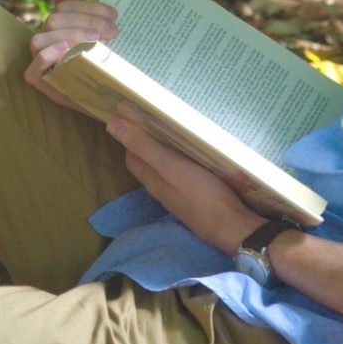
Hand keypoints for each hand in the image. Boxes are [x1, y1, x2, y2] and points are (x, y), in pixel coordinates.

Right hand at [24, 0, 117, 108]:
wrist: (117, 97)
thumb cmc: (108, 61)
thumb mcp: (103, 34)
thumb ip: (86, 10)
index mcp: (60, 25)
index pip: (63, 5)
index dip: (87, 7)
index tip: (113, 15)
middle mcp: (47, 40)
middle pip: (53, 20)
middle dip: (85, 22)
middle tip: (113, 32)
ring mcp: (40, 61)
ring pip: (40, 39)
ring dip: (70, 36)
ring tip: (96, 41)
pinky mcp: (40, 82)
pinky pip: (33, 68)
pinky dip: (47, 56)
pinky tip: (66, 50)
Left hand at [106, 104, 265, 255]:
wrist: (231, 226)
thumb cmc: (200, 192)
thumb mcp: (169, 165)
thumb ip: (143, 147)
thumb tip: (111, 125)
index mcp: (152, 178)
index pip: (132, 155)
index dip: (130, 136)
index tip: (136, 117)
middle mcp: (161, 189)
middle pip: (147, 163)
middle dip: (146, 143)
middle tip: (157, 121)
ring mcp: (178, 196)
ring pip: (165, 172)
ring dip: (165, 154)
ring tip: (174, 135)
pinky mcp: (195, 200)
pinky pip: (182, 179)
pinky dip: (181, 165)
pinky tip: (193, 158)